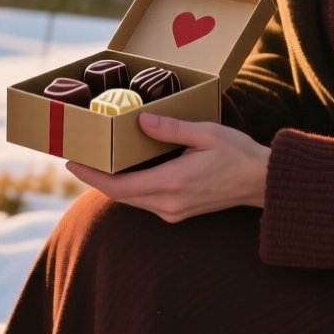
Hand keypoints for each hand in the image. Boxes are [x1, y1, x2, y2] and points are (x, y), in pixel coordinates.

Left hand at [64, 111, 269, 220]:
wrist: (263, 184)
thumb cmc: (238, 154)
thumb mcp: (206, 133)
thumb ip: (171, 128)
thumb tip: (140, 120)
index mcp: (172, 183)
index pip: (118, 187)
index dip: (90, 176)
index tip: (71, 162)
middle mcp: (168, 204)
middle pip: (119, 196)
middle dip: (94, 177)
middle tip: (75, 157)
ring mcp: (173, 212)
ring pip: (130, 200)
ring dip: (110, 183)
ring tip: (93, 162)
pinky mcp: (178, 212)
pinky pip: (144, 201)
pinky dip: (128, 187)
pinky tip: (121, 170)